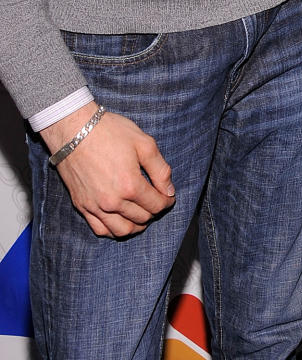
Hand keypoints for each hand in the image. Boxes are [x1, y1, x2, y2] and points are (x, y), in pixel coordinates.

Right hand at [41, 106, 175, 238]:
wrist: (73, 129)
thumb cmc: (110, 132)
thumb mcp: (144, 143)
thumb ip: (160, 169)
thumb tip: (169, 191)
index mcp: (130, 185)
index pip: (156, 205)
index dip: (166, 202)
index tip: (168, 196)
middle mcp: (112, 201)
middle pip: (141, 218)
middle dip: (153, 211)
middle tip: (155, 201)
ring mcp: (95, 206)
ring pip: (122, 230)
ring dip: (136, 226)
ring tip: (141, 215)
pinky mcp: (82, 206)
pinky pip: (100, 230)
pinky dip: (114, 230)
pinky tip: (120, 220)